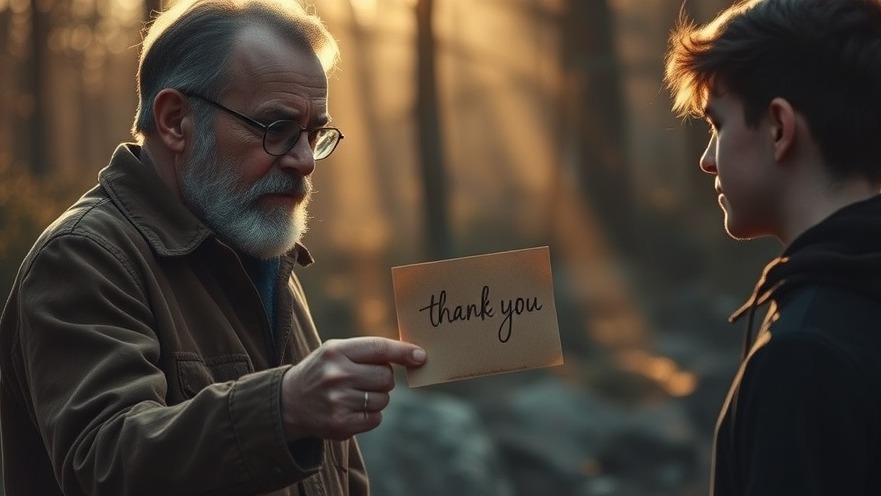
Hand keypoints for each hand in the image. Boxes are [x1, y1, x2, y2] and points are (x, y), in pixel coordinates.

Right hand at [281, 337, 425, 440]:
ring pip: (383, 399)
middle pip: (386, 377)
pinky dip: (370, 415)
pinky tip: (352, 409)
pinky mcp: (341, 424)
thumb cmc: (322, 371)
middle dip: (384, 379)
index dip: (403, 352)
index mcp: (336, 352)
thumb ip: (369, 350)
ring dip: (377, 398)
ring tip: (355, 395)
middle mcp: (337, 375)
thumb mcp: (336, 351)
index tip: (420, 356)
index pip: (379, 349)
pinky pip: (376, 418)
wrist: (289, 402)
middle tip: (367, 379)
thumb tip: (414, 356)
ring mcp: (338, 401)